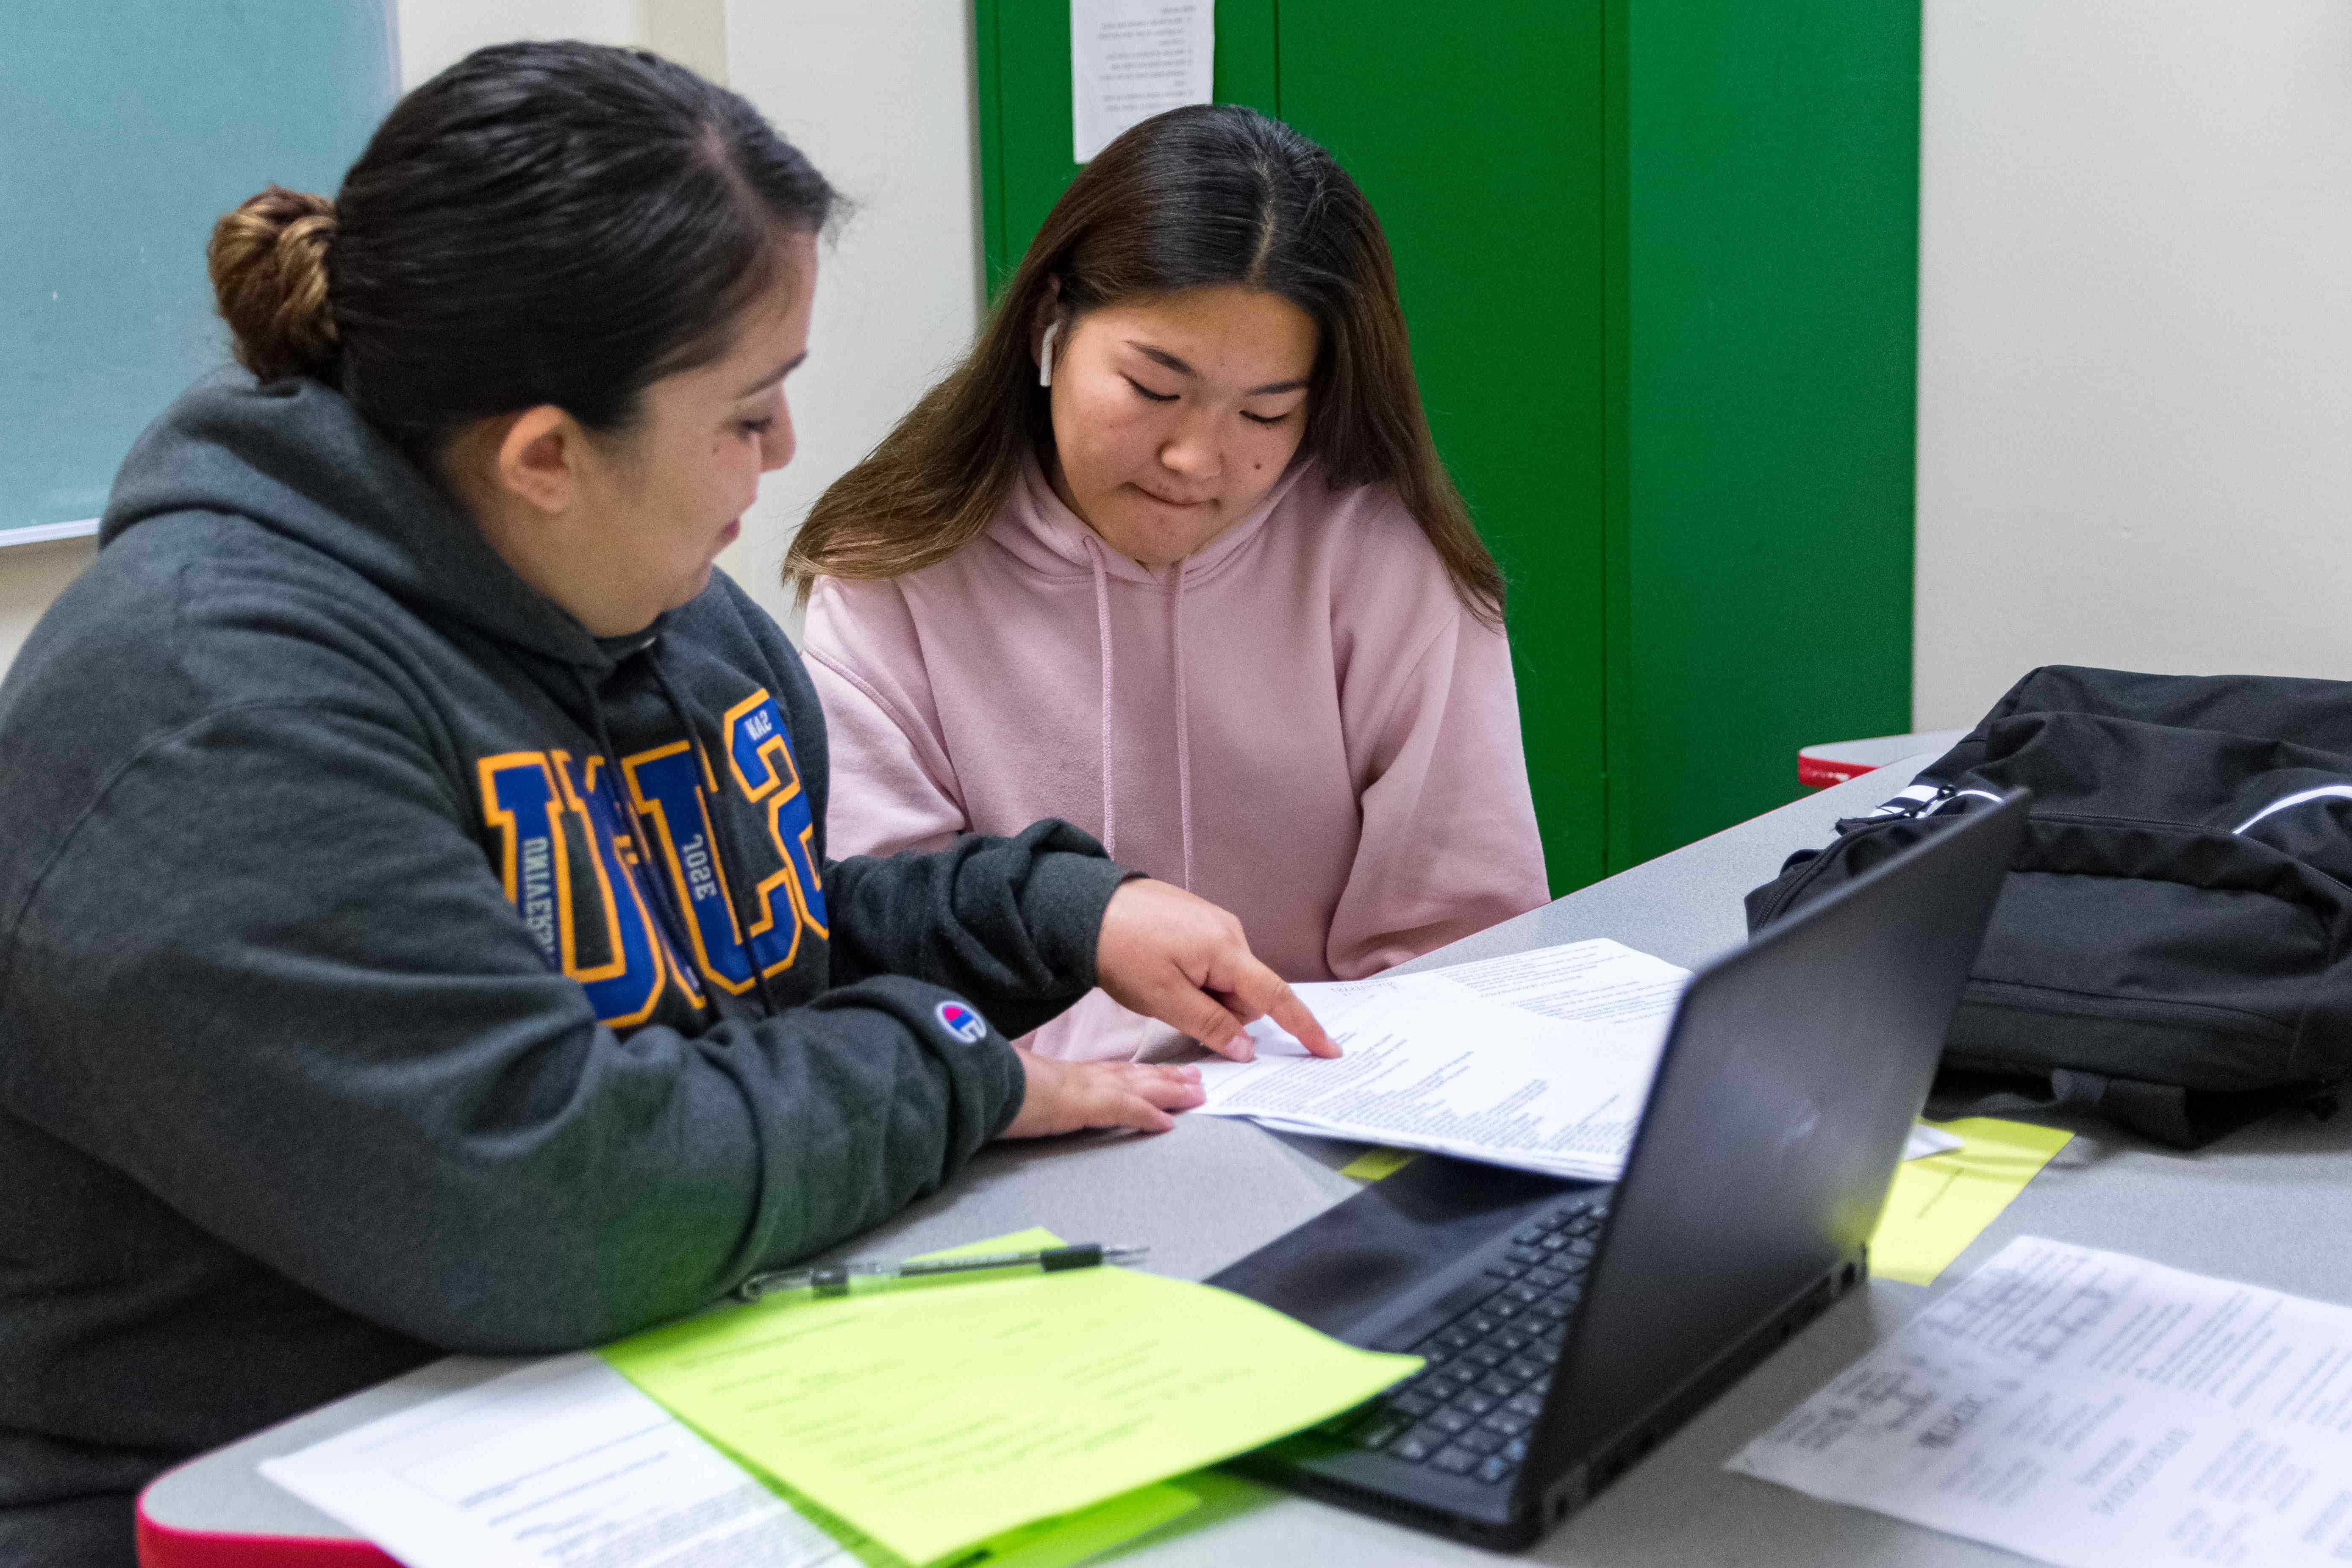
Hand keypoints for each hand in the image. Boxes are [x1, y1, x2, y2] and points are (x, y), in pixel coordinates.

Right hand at [999, 1050, 1205, 1137]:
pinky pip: (1126, 1109)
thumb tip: (1038, 1101)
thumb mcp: (1025, 1088)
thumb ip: (1040, 1093)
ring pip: (1140, 1086)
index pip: (1117, 1071)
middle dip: (1168, 1076)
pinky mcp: (1085, 1103)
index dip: (1144, 1072)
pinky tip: (1168, 1123)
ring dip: (1170, 1090)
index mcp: (1072, 1075)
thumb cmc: (997, 1085)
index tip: (1165, 1071)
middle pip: (1136, 1074)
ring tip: (1196, 1094)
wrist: (983, 1081)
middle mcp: (1085, 1077)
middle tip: (1197, 1078)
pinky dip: (1148, 1114)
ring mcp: (1087, 1088)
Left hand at [1092, 879, 1338, 1061]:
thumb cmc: (1121, 951)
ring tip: (1161, 984)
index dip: (1303, 1026)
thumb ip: (1211, 1026)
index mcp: (1226, 950)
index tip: (1330, 1049)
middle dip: (1223, 1013)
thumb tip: (1247, 1048)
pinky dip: (1195, 978)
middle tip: (1176, 1007)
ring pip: (1227, 981)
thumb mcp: (1165, 1000)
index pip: (1276, 996)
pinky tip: (1162, 971)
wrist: (1084, 905)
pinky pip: (1211, 963)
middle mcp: (1229, 931)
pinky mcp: (1196, 920)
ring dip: (1205, 996)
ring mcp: (1213, 923)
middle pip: (1247, 994)